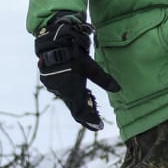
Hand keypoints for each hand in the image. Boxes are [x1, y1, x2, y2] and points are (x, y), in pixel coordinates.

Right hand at [34, 13, 121, 130]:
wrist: (53, 40)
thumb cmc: (74, 52)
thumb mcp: (91, 66)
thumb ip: (103, 80)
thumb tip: (118, 89)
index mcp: (71, 91)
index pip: (81, 112)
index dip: (90, 121)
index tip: (99, 127)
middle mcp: (60, 91)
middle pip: (75, 106)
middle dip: (86, 112)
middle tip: (97, 117)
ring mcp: (54, 86)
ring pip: (68, 98)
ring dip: (79, 101)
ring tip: (91, 102)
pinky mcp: (50, 80)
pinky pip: (63, 90)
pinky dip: (71, 93)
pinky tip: (79, 90)